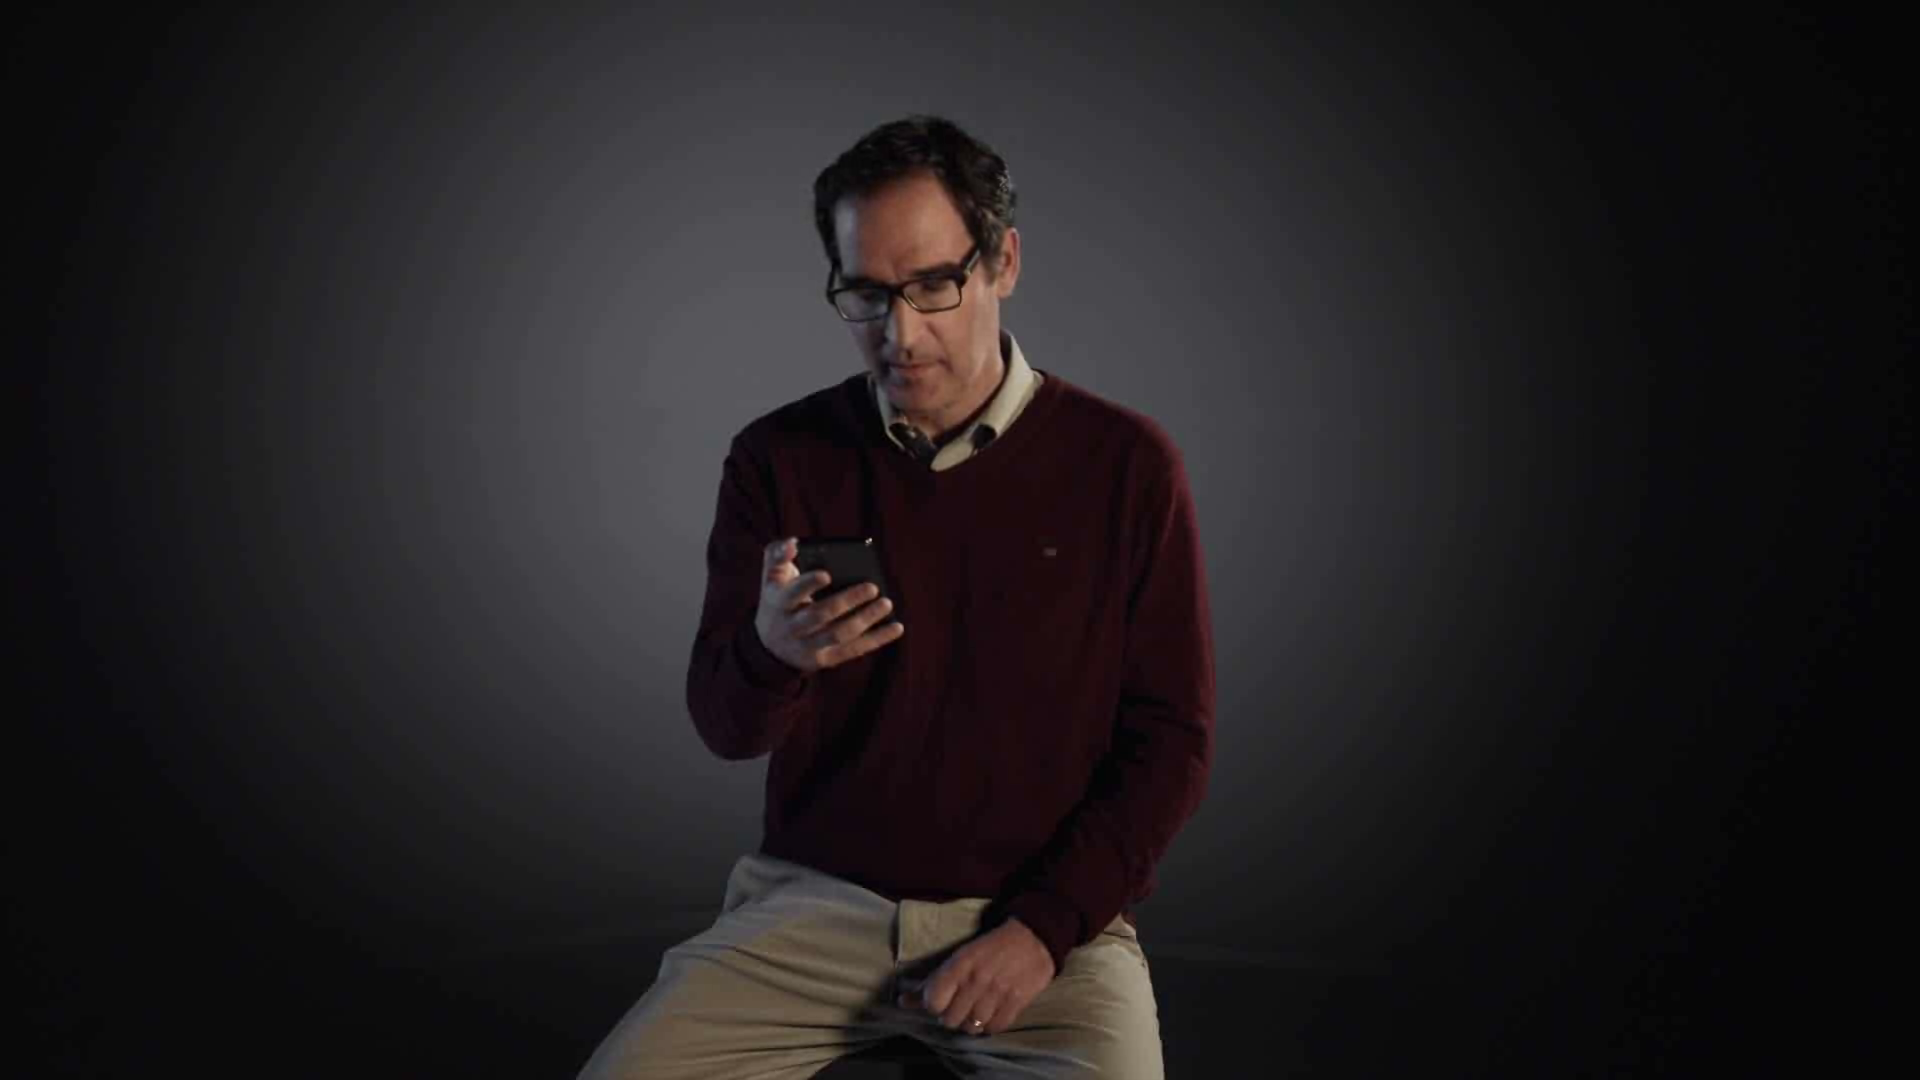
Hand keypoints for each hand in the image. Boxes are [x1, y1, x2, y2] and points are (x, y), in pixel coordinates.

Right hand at [754, 537, 904, 672]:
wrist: (769, 647)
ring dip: (865, 619)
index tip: (827, 574)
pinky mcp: (826, 659)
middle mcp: (792, 627)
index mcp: (779, 603)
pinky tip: (896, 627)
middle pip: (820, 615)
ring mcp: (809, 646)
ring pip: (839, 634)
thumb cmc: (778, 600)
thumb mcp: (770, 578)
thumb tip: (793, 543)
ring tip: (887, 603)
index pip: (792, 594)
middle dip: (847, 601)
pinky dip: (877, 639)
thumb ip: (778, 555)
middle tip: (872, 587)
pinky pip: (854, 650)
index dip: (808, 584)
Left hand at [896, 917, 1055, 1035]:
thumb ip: (931, 981)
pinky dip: (989, 1026)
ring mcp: (998, 993)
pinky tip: (990, 1014)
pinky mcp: (1016, 1003)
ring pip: (971, 1027)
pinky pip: (994, 1028)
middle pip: (950, 1020)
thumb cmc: (990, 947)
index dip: (933, 1005)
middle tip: (958, 1007)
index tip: (940, 1000)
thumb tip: (902, 1002)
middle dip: (950, 1016)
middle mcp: (977, 980)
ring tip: (974, 1011)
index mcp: (959, 965)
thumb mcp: (959, 956)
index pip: (933, 1002)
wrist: (1033, 938)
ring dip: (970, 1023)